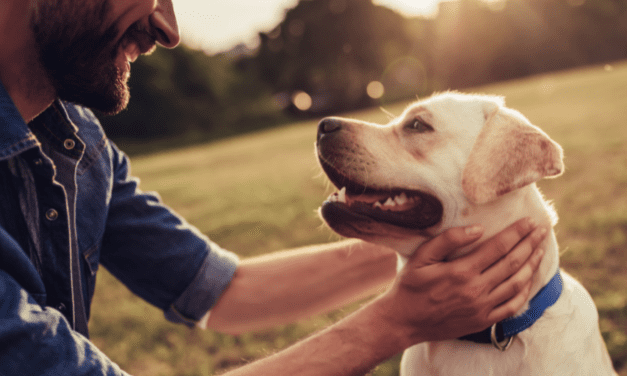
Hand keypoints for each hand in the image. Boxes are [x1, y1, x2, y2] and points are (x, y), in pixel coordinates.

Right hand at [374, 217, 546, 345]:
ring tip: (540, 250)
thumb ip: (448, 240)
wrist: (404, 321)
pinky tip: (529, 279)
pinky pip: (512, 306)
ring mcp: (482, 308)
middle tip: (542, 230)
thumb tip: (478, 229)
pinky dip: (525, 291)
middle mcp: (475, 290)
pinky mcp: (483, 321)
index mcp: (461, 271)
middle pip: (513, 263)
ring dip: (532, 265)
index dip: (517, 232)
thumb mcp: (421, 257)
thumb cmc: (410, 286)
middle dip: (530, 244)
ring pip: (517, 284)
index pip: (498, 247)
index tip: (530, 221)